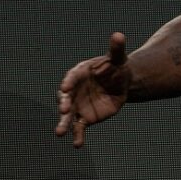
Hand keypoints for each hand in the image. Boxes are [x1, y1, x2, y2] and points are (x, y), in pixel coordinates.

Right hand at [55, 31, 130, 147]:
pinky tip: (77, 145)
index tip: (65, 88)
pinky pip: (79, 127)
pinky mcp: (85, 117)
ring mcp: (78, 105)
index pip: (71, 77)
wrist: (121, 83)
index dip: (68, 82)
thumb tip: (119, 35)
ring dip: (63, 124)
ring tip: (59, 133)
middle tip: (63, 109)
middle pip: (65, 98)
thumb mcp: (118, 58)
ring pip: (67, 116)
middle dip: (63, 104)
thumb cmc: (116, 67)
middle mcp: (74, 90)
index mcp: (79, 73)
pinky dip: (77, 136)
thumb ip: (116, 49)